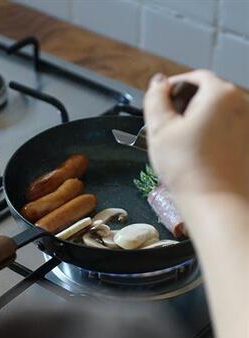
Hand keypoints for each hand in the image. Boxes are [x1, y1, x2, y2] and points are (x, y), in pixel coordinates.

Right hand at [144, 70, 248, 199]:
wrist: (215, 202)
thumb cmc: (186, 168)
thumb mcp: (159, 130)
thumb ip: (155, 99)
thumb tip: (158, 82)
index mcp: (219, 94)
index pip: (194, 77)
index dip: (174, 87)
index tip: (161, 103)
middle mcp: (242, 104)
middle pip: (209, 93)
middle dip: (187, 105)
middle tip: (169, 127)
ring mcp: (248, 124)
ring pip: (218, 112)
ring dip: (200, 119)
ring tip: (183, 143)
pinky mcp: (248, 142)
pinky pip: (228, 128)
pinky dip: (213, 133)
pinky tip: (199, 152)